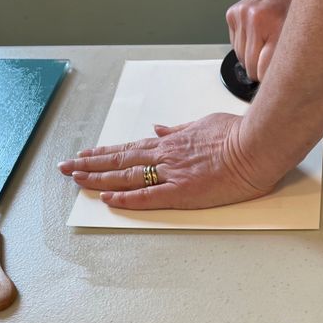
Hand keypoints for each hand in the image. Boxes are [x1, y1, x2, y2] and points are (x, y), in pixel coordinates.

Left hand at [58, 114, 274, 209]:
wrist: (257, 145)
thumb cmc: (236, 134)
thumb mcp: (203, 123)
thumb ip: (178, 129)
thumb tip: (158, 128)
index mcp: (171, 142)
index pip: (129, 147)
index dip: (104, 152)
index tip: (85, 155)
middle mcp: (165, 156)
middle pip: (120, 160)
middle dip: (90, 164)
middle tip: (66, 167)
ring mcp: (172, 174)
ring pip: (127, 176)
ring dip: (99, 178)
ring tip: (76, 179)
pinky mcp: (183, 192)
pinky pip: (148, 196)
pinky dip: (126, 197)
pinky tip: (108, 198)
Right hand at [226, 0, 298, 81]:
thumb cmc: (293, 7)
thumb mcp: (299, 33)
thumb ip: (289, 57)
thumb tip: (282, 84)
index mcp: (276, 25)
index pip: (264, 69)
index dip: (269, 79)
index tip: (275, 82)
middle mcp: (256, 20)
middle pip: (250, 67)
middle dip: (259, 70)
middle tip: (270, 62)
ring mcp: (242, 16)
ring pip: (241, 58)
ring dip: (251, 57)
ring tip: (264, 43)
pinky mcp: (232, 15)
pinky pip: (234, 46)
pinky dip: (244, 46)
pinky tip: (255, 35)